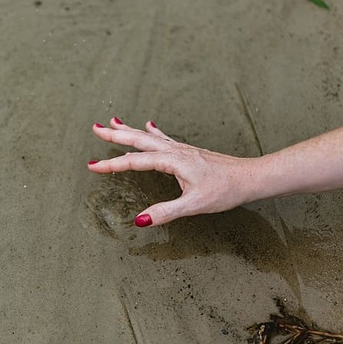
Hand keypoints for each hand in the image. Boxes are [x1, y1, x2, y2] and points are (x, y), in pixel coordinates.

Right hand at [88, 118, 259, 226]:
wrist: (250, 177)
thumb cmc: (225, 190)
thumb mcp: (194, 205)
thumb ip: (166, 212)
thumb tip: (140, 220)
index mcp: (172, 161)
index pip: (135, 161)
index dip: (112, 164)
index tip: (92, 166)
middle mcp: (174, 151)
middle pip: (138, 140)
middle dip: (115, 135)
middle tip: (94, 128)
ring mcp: (181, 149)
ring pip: (148, 137)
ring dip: (129, 131)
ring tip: (112, 123)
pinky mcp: (188, 152)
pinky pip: (163, 138)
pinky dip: (151, 132)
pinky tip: (148, 125)